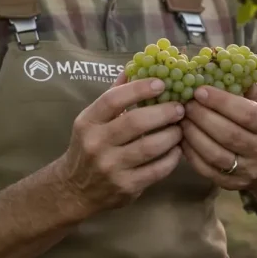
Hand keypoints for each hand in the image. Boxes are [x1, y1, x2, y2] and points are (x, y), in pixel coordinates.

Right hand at [59, 74, 184, 213]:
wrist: (75, 190)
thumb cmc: (89, 147)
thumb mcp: (93, 120)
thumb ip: (113, 96)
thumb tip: (134, 67)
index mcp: (88, 122)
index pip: (113, 99)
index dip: (139, 89)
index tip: (161, 83)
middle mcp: (96, 144)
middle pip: (135, 122)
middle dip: (163, 112)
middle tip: (179, 108)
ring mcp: (111, 167)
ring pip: (149, 147)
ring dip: (171, 135)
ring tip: (180, 128)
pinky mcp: (126, 187)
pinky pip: (156, 170)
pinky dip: (171, 159)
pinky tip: (177, 150)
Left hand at [179, 83, 256, 190]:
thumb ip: (245, 84)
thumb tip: (217, 63)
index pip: (246, 114)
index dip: (221, 102)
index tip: (199, 90)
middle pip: (228, 134)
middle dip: (202, 117)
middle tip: (185, 104)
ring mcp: (247, 170)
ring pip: (215, 154)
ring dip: (193, 135)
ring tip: (181, 119)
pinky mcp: (231, 185)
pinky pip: (206, 170)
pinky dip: (190, 154)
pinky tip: (182, 138)